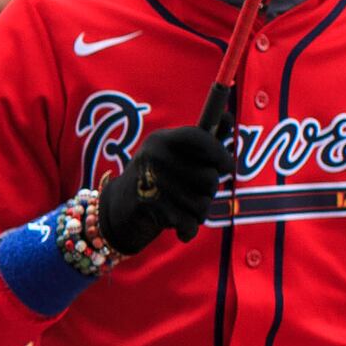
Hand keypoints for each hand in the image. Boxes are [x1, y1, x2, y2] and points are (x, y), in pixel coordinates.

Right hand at [98, 125, 227, 252]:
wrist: (116, 211)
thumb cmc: (155, 180)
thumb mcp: (173, 156)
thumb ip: (202, 141)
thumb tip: (228, 116)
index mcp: (161, 140)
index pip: (199, 138)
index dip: (219, 153)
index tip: (227, 166)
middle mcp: (154, 157)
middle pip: (209, 177)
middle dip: (209, 191)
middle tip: (194, 194)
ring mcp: (151, 182)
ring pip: (203, 203)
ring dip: (199, 212)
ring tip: (183, 209)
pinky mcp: (151, 208)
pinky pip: (190, 223)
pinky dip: (189, 229)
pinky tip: (180, 228)